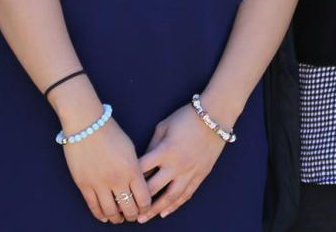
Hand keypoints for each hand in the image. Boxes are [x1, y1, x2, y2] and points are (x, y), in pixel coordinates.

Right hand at [60, 117, 152, 224]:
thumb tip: (138, 184)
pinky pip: (93, 206)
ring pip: (110, 211)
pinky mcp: (84, 185)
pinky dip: (100, 215)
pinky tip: (104, 217)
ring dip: (116, 218)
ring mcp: (99, 184)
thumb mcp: (130, 149)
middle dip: (133, 215)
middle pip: (128, 207)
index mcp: (132, 169)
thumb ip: (135, 168)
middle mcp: (117, 179)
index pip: (143, 197)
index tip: (146, 208)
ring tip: (119, 218)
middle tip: (133, 217)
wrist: (87, 125)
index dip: (146, 207)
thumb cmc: (112, 133)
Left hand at [137, 103, 228, 220]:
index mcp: (165, 151)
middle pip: (153, 189)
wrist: (216, 116)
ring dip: (155, 210)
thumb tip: (143, 163)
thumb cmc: (187, 117)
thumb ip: (152, 145)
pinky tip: (164, 213)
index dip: (129, 178)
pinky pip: (186, 194)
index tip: (119, 186)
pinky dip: (175, 205)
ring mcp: (190, 172)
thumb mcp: (164, 126)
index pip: (141, 170)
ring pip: (170, 197)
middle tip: (126, 209)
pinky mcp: (200, 175)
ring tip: (142, 219)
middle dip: (138, 201)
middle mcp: (176, 165)